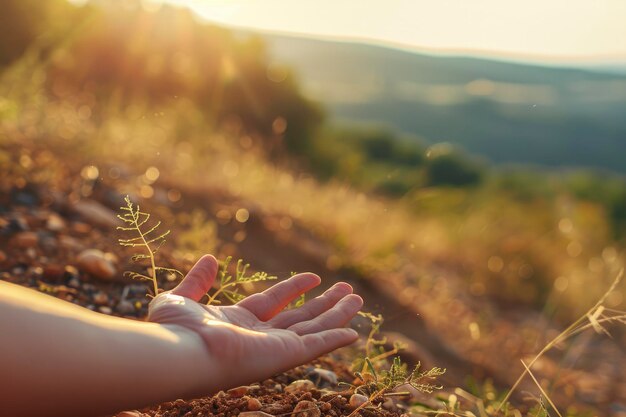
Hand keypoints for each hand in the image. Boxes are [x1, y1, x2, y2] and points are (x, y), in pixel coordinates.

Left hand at [148, 255, 362, 389]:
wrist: (181, 351)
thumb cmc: (174, 331)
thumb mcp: (181, 298)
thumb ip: (197, 281)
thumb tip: (210, 259)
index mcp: (237, 324)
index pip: (274, 303)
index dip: (294, 289)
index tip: (314, 277)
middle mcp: (259, 337)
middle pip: (301, 318)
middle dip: (324, 304)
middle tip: (347, 290)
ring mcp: (274, 347)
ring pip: (314, 329)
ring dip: (336, 314)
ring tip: (357, 299)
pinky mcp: (284, 355)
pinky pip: (316, 346)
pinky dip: (335, 339)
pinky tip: (354, 333)